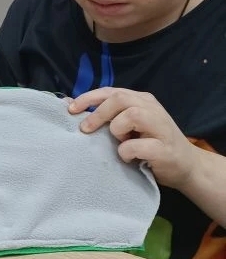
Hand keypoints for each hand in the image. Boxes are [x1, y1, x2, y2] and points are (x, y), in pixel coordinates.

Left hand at [68, 87, 197, 189]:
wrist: (187, 167)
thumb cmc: (151, 146)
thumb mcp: (129, 127)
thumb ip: (109, 116)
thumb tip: (71, 107)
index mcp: (142, 100)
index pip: (111, 91)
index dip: (88, 98)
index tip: (71, 110)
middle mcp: (152, 108)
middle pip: (120, 98)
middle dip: (98, 113)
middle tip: (86, 129)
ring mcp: (161, 127)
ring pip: (131, 115)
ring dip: (117, 130)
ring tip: (120, 142)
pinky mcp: (164, 148)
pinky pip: (137, 145)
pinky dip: (126, 152)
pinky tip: (128, 158)